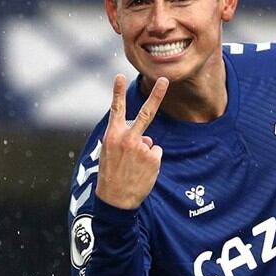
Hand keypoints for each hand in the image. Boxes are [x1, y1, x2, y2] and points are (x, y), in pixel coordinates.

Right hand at [95, 74, 168, 209]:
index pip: (116, 109)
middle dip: (157, 95)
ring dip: (145, 154)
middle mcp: (128, 138)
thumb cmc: (111, 176)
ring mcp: (142, 147)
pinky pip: (156, 154)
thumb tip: (147, 138)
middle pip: (146, 113)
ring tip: (133, 168)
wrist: (115, 200)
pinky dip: (151, 163)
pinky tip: (141, 172)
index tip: (120, 75)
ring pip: (150, 143)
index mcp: (112, 136)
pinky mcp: (153, 158)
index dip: (117, 92)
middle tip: (165, 80)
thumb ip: (125, 140)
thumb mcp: (109, 154)